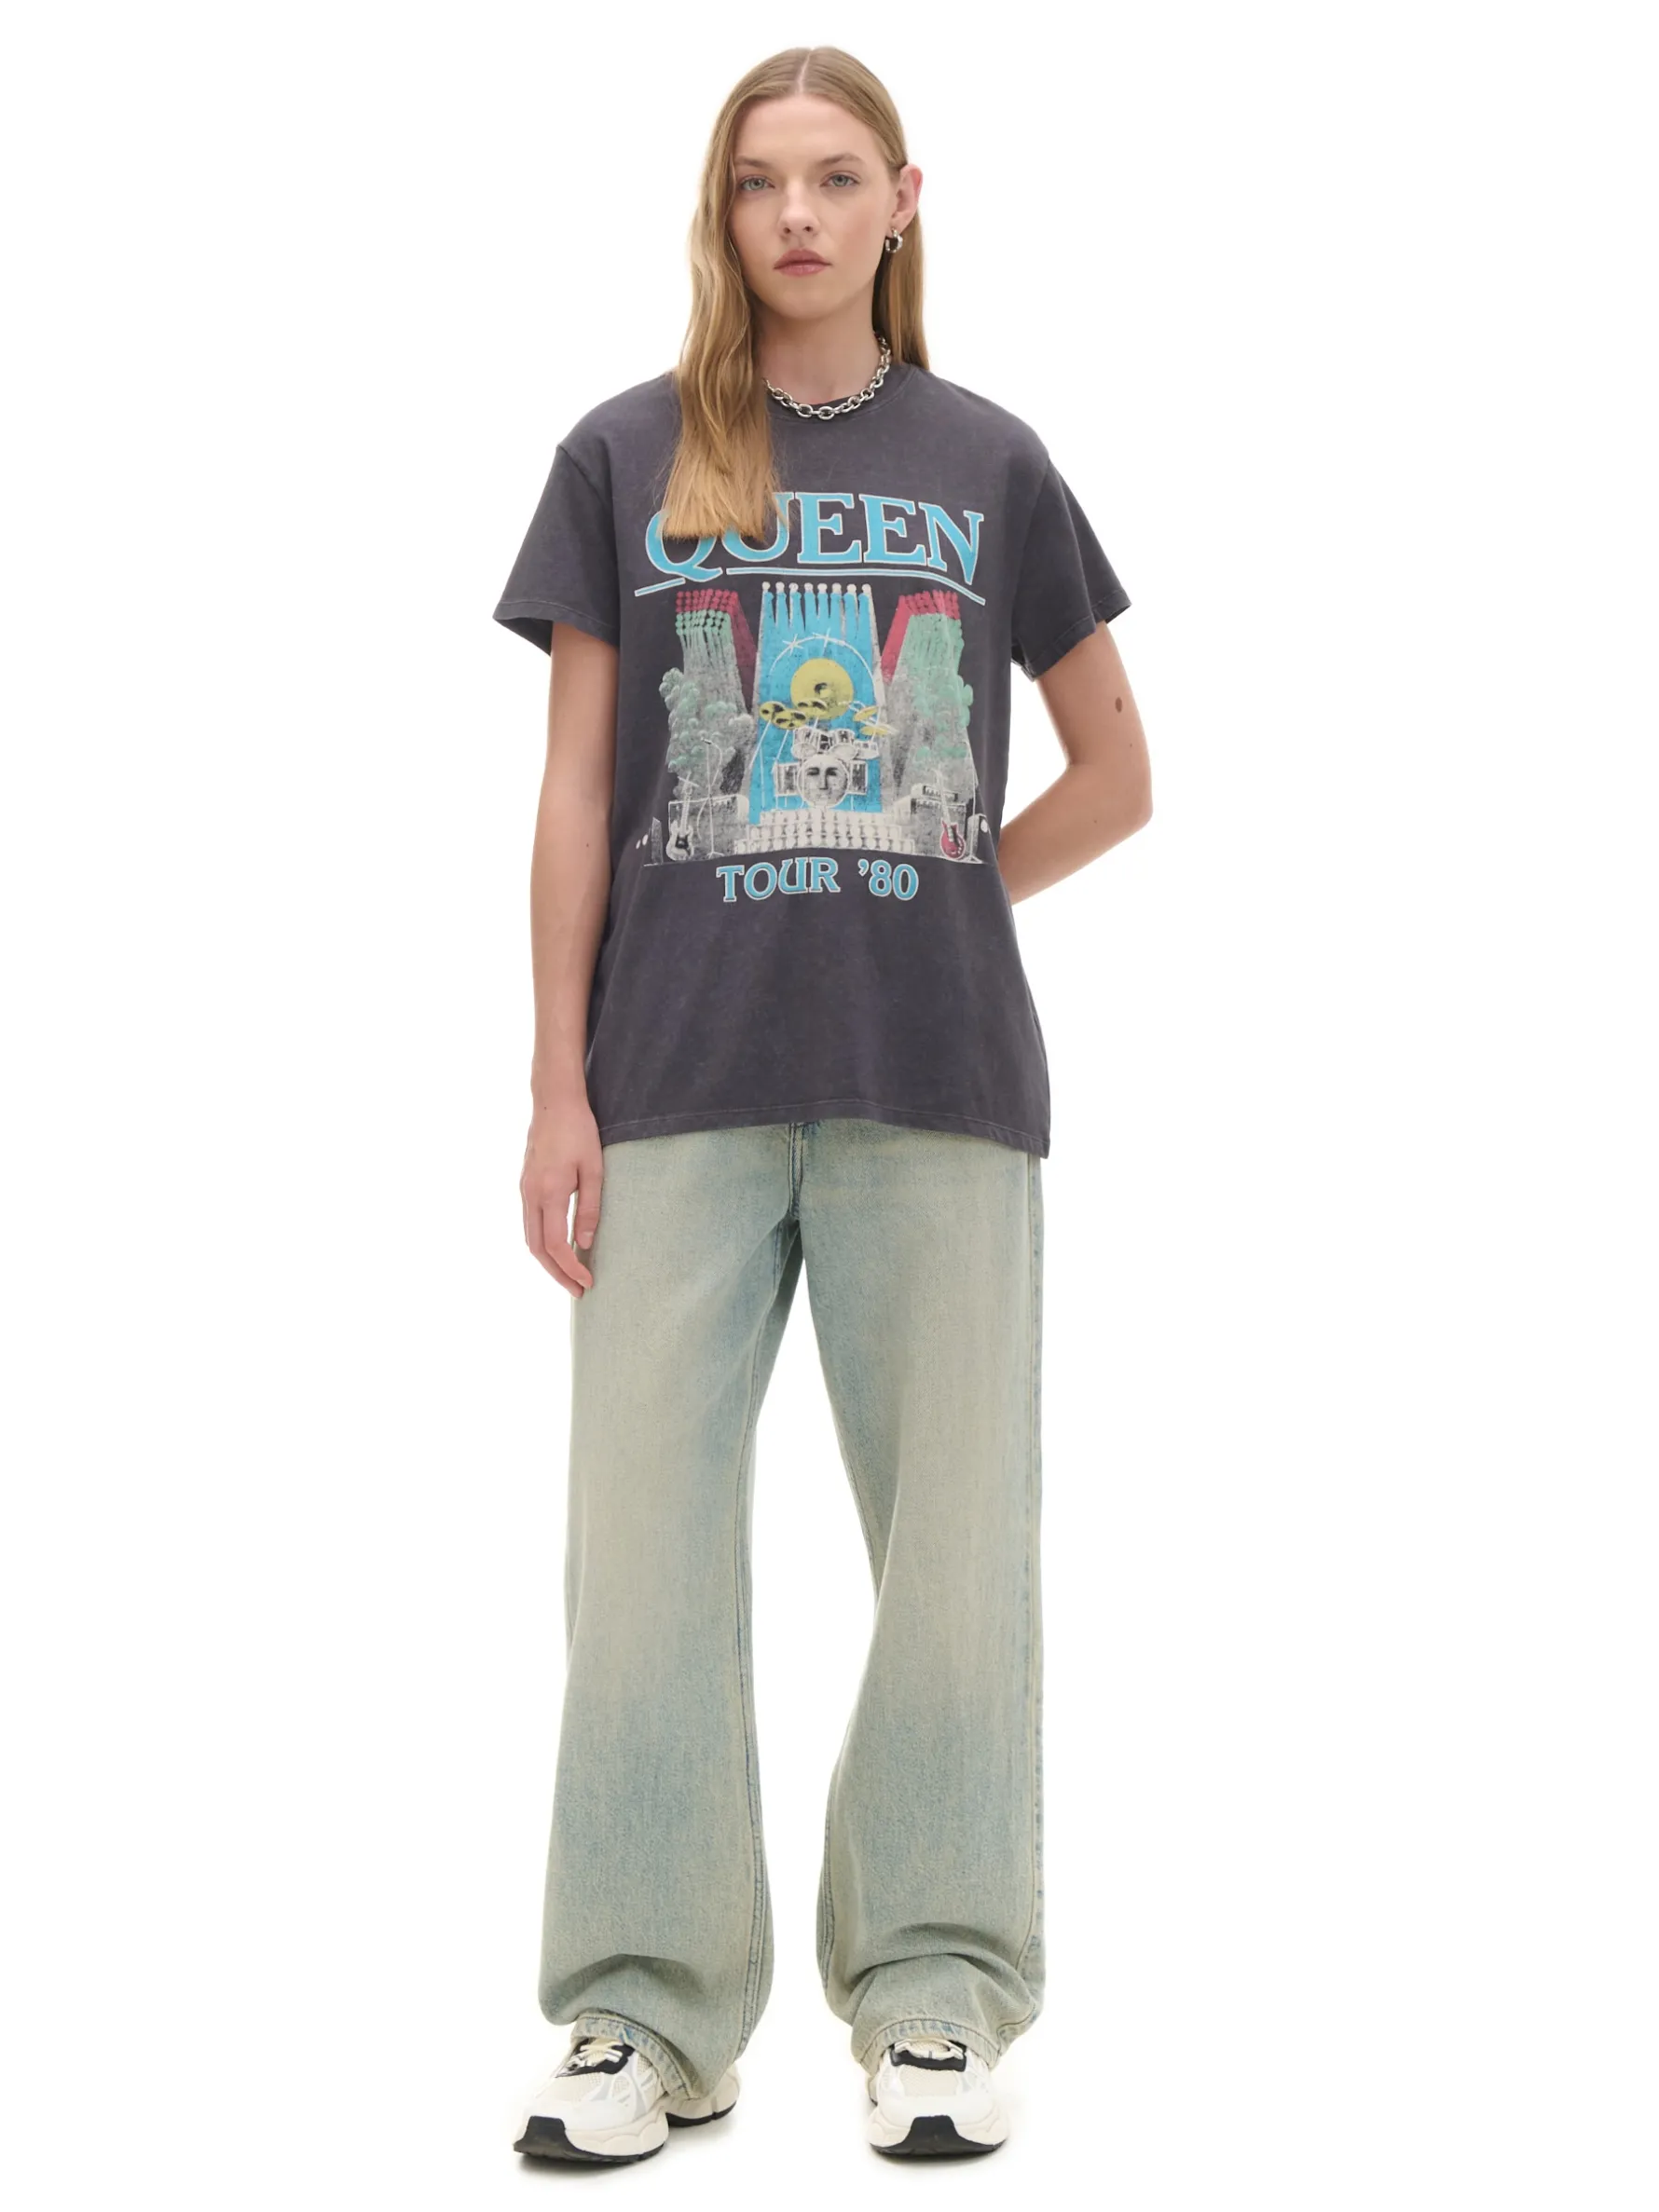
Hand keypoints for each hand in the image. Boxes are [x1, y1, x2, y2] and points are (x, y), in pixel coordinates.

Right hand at [521, 1095, 602, 1295]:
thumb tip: (585, 1244)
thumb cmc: (579, 1131)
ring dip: (547, 1262)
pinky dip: (541, 1244)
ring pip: (529, 1238)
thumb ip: (590, 1208)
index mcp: (549, 1192)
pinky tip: (558, 1249)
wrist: (553, 1102)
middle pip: (537, 1249)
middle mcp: (530, 1195)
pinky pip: (529, 1224)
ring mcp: (524, 1190)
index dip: (570, 1269)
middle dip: (557, 1274)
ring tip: (569, 1276)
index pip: (555, 1245)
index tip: (587, 1283)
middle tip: (578, 1291)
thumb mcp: (594, 1169)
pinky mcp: (525, 1185)